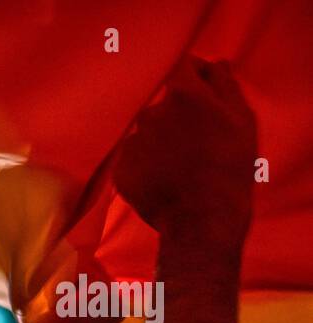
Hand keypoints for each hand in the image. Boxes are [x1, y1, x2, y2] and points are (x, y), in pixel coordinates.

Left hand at [113, 57, 256, 245]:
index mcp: (182, 94)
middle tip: (195, 142)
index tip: (201, 90)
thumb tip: (213, 65)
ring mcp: (132, 142)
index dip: (193, 76)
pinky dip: (146, 166)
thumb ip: (225, 86)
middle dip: (177, 116)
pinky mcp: (120, 169)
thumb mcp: (241, 120)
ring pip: (146, 133)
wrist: (202, 218)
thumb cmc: (229, 167)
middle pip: (162, 105)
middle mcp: (150, 113)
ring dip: (160, 143)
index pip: (181, 67)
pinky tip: (163, 179)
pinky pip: (134, 160)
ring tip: (179, 166)